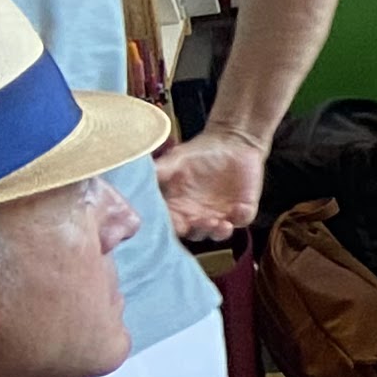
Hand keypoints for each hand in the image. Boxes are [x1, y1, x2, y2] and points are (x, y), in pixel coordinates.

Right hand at [154, 127, 266, 243]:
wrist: (231, 142)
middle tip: (198, 223)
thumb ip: (157, 173)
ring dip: (217, 231)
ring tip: (219, 224)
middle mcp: (197, 218)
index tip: (168, 225)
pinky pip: (242, 219)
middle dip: (197, 231)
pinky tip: (238, 210)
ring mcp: (221, 216)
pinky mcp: (243, 210)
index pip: (170, 226)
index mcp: (178, 210)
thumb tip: (133, 181)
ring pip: (218, 232)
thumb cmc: (198, 153)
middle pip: (195, 234)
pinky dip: (240, 217)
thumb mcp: (174, 161)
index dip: (169, 228)